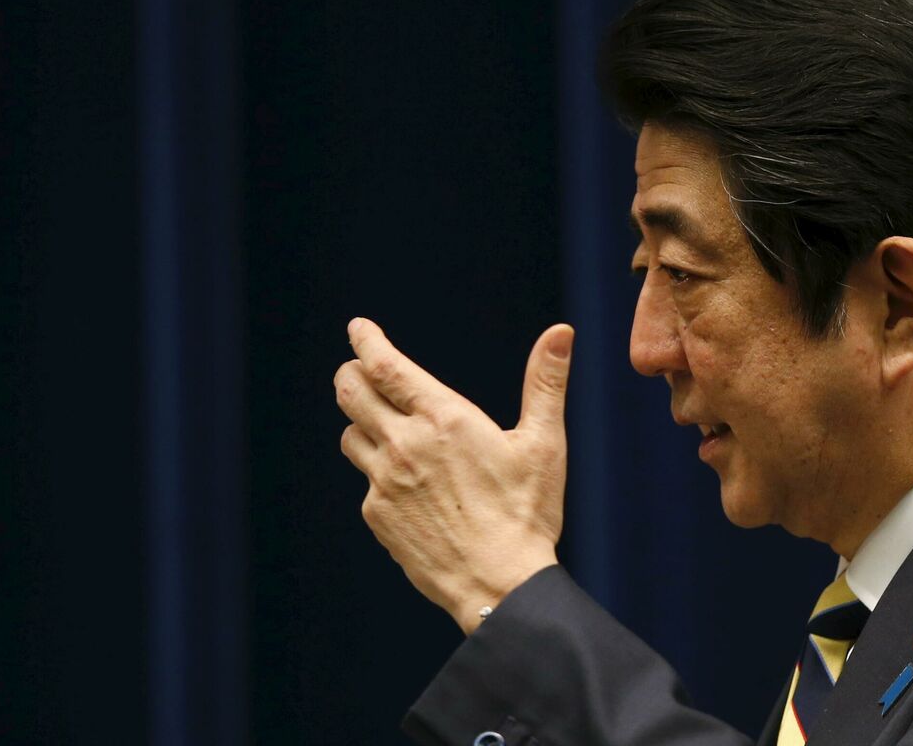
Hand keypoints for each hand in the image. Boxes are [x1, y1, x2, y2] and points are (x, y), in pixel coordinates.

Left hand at [335, 317, 574, 633]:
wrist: (499, 584)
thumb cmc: (527, 513)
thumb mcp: (544, 443)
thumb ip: (546, 382)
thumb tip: (561, 332)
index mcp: (443, 419)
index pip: (385, 366)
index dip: (366, 341)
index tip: (358, 328)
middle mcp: (405, 445)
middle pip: (350, 392)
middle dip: (351, 372)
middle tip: (359, 368)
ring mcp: (384, 482)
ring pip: (352, 435)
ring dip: (362, 421)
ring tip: (384, 424)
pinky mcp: (377, 516)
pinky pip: (365, 481)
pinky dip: (377, 470)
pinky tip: (406, 482)